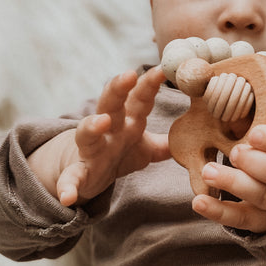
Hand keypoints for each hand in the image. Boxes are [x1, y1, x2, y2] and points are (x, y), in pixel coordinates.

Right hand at [42, 66, 169, 205]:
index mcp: (128, 122)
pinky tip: (67, 196)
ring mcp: (92, 150)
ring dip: (92, 126)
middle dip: (118, 89)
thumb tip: (198, 136)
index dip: (150, 84)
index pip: (139, 99)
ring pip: (87, 134)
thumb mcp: (146, 148)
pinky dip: (68, 186)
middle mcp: (109, 131)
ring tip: (101, 122)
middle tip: (128, 75)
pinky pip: (72, 178)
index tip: (164, 69)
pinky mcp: (79, 172)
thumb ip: (168, 142)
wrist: (86, 174)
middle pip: (111, 105)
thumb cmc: (119, 153)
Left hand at [191, 125, 265, 232]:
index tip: (254, 133)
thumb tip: (234, 106)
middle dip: (256, 163)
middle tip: (234, 152)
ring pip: (262, 197)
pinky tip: (200, 201)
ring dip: (234, 183)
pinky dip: (219, 212)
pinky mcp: (260, 222)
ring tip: (208, 171)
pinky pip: (240, 220)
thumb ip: (261, 122)